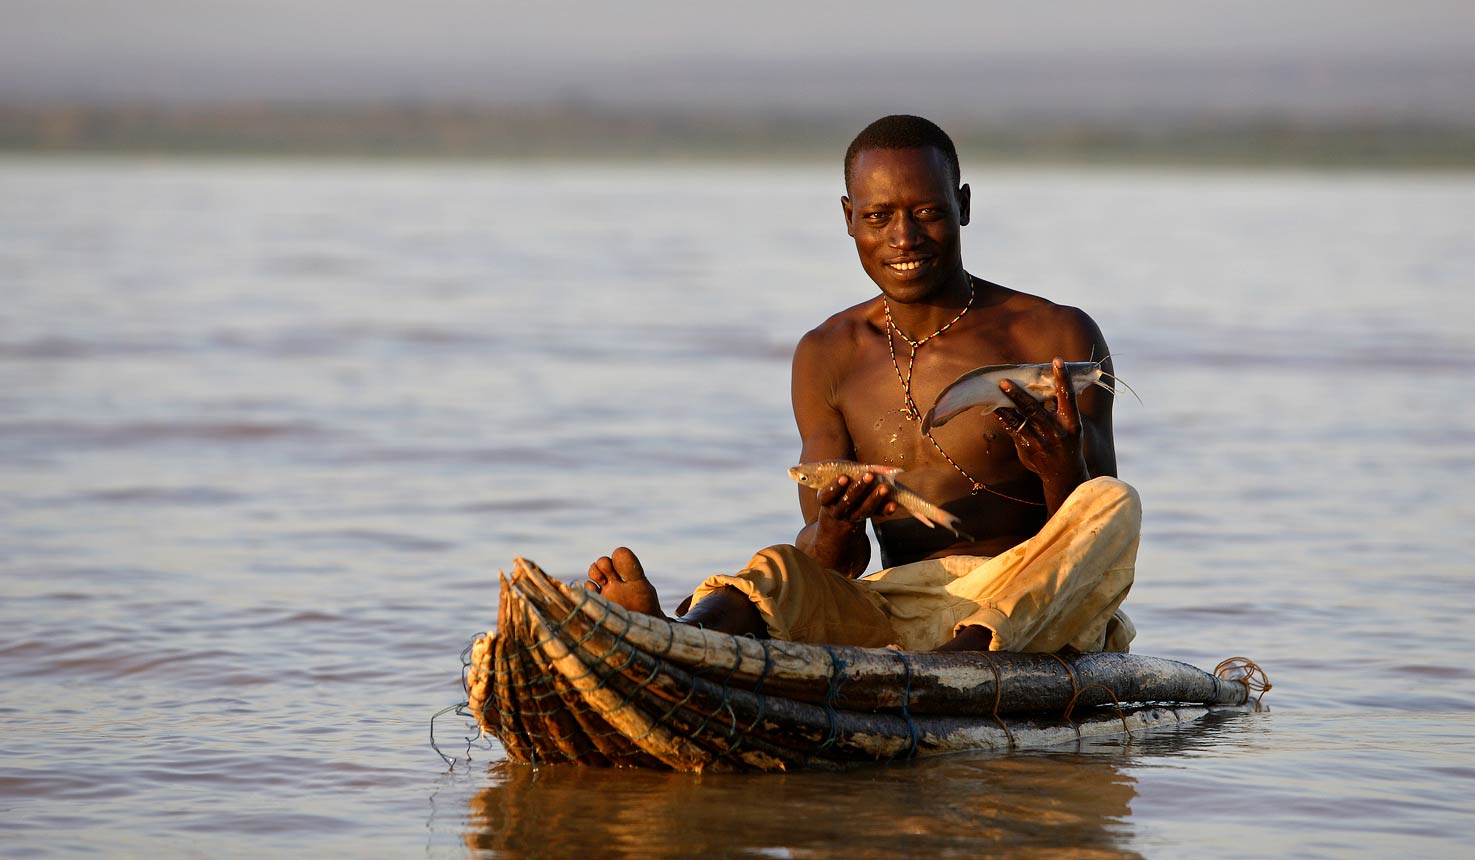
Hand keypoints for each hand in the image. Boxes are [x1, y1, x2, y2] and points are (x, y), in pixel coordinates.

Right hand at [815, 471, 897, 532]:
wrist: (839, 513)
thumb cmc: (839, 487)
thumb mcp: (837, 478)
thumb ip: (850, 470)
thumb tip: (871, 465)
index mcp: (825, 500)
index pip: (827, 495)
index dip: (835, 487)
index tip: (844, 477)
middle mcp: (837, 511)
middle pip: (847, 502)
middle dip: (859, 488)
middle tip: (869, 476)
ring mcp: (852, 517)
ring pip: (863, 510)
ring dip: (874, 498)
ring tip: (884, 488)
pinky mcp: (866, 518)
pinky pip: (876, 515)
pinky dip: (885, 510)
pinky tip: (893, 504)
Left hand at [994, 357, 1089, 494]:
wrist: (1064, 474)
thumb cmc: (1067, 441)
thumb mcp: (1071, 425)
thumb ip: (1060, 407)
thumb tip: (1047, 381)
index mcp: (1072, 423)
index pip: (1067, 396)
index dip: (1063, 378)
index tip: (1056, 360)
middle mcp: (1056, 432)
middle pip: (1035, 409)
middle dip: (1019, 394)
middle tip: (1004, 381)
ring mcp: (1041, 442)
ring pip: (1021, 420)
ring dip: (1007, 405)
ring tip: (997, 391)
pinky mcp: (1028, 449)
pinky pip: (1014, 430)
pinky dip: (1005, 418)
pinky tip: (996, 408)